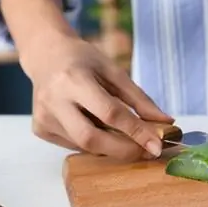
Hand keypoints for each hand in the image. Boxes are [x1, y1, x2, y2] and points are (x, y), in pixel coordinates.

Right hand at [23, 36, 173, 160]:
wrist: (46, 55)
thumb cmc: (84, 60)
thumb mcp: (114, 71)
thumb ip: (140, 99)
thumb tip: (167, 122)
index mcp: (74, 80)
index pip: (109, 113)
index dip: (136, 132)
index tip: (157, 146)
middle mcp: (54, 101)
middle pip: (91, 138)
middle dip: (123, 150)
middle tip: (146, 152)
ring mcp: (44, 118)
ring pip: (84, 146)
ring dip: (111, 146)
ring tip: (123, 134)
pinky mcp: (40, 129)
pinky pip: (75, 145)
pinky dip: (95, 142)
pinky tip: (97, 126)